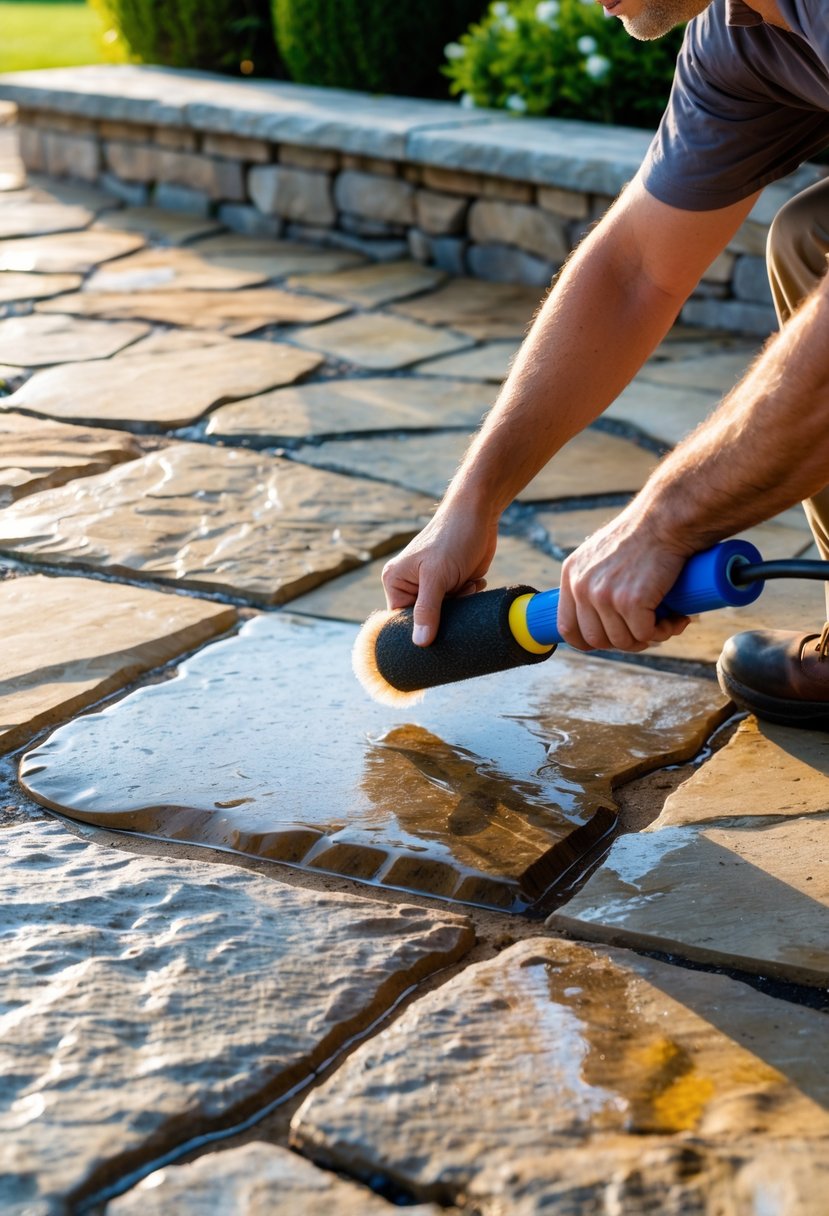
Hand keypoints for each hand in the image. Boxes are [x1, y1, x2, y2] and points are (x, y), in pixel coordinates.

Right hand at [382, 503, 497, 645]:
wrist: (480, 515)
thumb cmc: (453, 538)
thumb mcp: (437, 576)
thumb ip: (427, 610)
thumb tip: (419, 643)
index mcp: (395, 582)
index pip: (399, 622)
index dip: (418, 631)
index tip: (436, 635)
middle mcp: (410, 585)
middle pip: (425, 622)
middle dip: (445, 616)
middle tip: (456, 596)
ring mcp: (432, 587)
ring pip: (446, 616)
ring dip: (460, 605)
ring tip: (465, 583)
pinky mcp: (452, 585)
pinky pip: (460, 606)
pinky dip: (469, 597)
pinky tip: (473, 580)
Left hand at [557, 513, 692, 651]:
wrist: (665, 518)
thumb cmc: (642, 533)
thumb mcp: (602, 553)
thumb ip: (594, 576)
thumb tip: (600, 613)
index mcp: (571, 574)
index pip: (567, 627)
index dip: (589, 642)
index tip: (610, 641)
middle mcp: (582, 586)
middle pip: (596, 639)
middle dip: (624, 641)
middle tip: (647, 630)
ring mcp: (604, 595)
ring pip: (623, 640)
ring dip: (647, 638)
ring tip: (666, 621)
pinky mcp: (630, 602)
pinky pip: (645, 634)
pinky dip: (664, 632)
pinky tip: (675, 619)